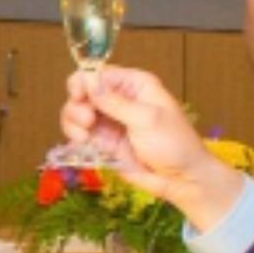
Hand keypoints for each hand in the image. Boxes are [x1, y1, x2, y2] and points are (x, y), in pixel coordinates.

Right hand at [62, 65, 240, 232]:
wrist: (180, 178)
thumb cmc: (174, 144)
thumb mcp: (147, 119)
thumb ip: (115, 102)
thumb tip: (89, 82)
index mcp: (135, 85)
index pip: (100, 74)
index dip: (84, 82)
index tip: (79, 96)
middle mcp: (119, 99)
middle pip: (83, 91)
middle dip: (78, 105)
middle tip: (87, 121)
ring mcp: (109, 120)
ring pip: (76, 111)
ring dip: (73, 121)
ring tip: (84, 136)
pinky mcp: (103, 140)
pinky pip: (79, 131)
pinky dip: (74, 135)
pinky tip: (83, 142)